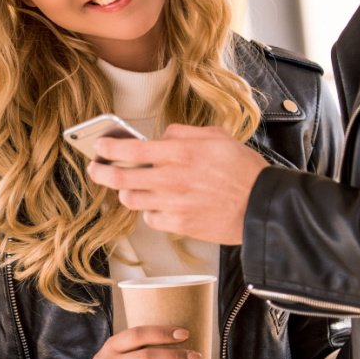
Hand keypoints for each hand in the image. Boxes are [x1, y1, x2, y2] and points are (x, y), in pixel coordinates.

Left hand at [88, 124, 269, 244]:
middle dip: (102, 173)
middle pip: (122, 178)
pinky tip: (159, 204)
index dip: (109, 148)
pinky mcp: (179, 225)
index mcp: (181, 153)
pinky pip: (150, 218)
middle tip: (96, 169)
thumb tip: (162, 136)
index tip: (99, 147)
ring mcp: (174, 204)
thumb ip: (183, 133)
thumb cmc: (244, 171)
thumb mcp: (217, 136)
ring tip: (130, 187)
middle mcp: (172, 179)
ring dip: (126, 193)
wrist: (262, 206)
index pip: (131, 150)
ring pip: (132, 200)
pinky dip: (150, 211)